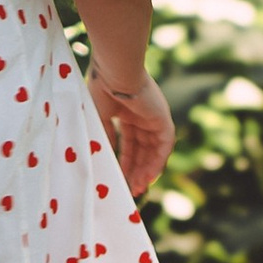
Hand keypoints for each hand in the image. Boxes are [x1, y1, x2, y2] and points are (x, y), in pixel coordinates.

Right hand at [91, 68, 173, 199]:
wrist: (114, 72)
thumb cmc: (100, 90)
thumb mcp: (97, 118)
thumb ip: (104, 137)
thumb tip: (105, 156)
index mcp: (127, 112)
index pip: (130, 143)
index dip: (125, 162)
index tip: (120, 179)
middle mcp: (143, 116)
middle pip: (143, 150)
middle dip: (136, 170)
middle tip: (130, 190)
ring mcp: (154, 118)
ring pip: (154, 150)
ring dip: (146, 170)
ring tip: (137, 188)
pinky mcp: (163, 119)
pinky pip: (164, 146)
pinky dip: (157, 162)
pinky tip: (148, 178)